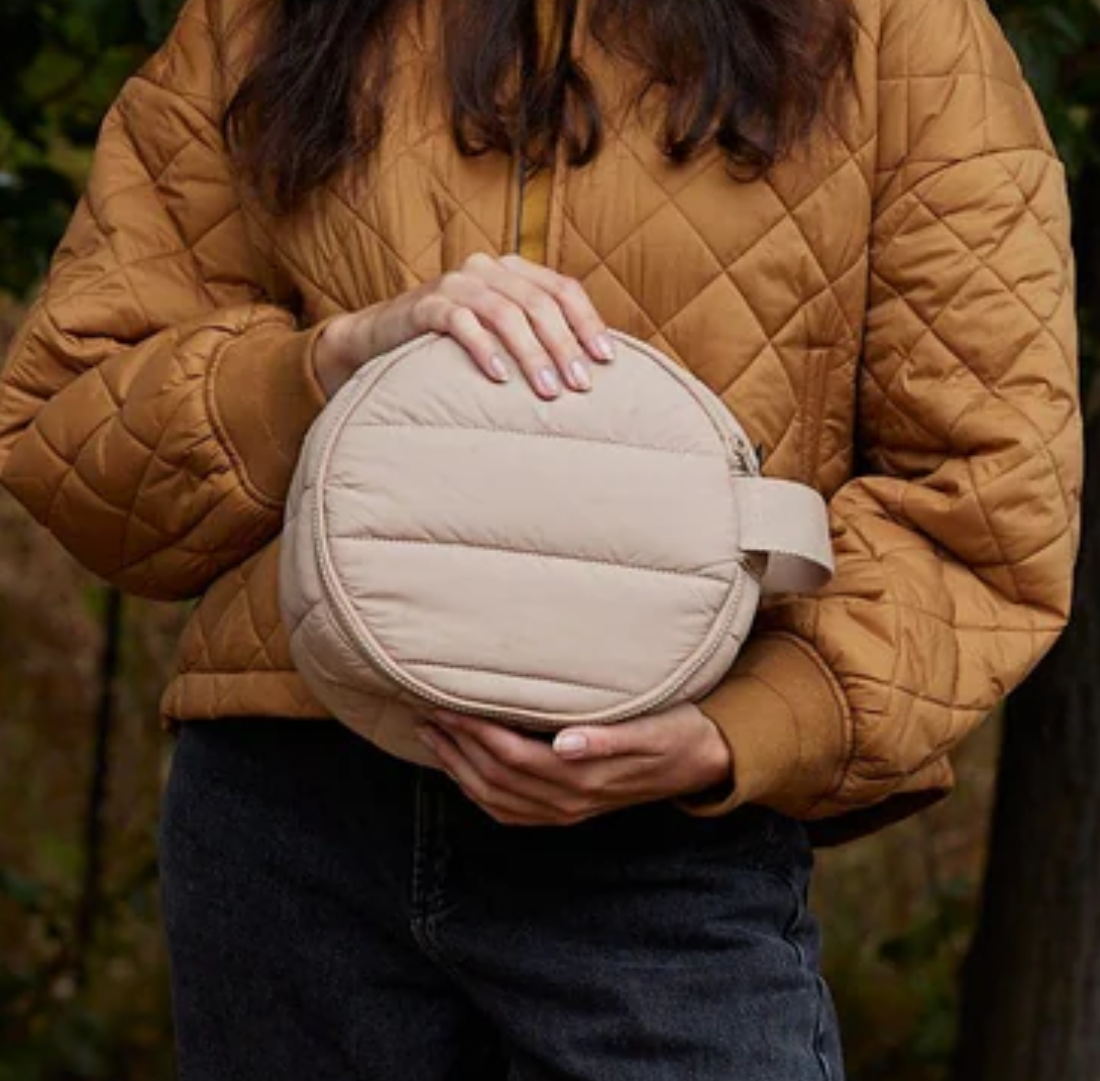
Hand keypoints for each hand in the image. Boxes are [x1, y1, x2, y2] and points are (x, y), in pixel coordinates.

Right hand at [312, 253, 614, 398]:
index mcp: (513, 270)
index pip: (562, 289)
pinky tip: (499, 376)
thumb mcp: (500, 333)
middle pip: (538, 303)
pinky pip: (460, 323)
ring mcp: (455, 283)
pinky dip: (484, 349)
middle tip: (579, 386)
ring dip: (531, 354)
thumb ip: (537, 336)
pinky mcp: (425, 305)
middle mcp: (487, 268)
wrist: (384, 337)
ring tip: (547, 391)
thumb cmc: (453, 343)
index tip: (606, 361)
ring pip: (505, 313)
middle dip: (563, 346)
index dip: (587, 323)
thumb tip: (590, 369)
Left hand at [416, 703, 732, 826]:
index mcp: (583, 778)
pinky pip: (512, 813)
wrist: (703, 761)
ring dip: (458, 770)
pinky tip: (464, 773)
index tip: (446, 705)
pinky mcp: (570, 812)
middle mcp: (569, 801)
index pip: (511, 756)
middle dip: (456, 747)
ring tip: (433, 739)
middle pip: (495, 778)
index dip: (474, 733)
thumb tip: (564, 743)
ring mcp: (568, 811)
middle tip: (426, 714)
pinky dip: (479, 794)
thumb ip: (606, 738)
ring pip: (496, 799)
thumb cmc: (676, 731)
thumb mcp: (650, 729)